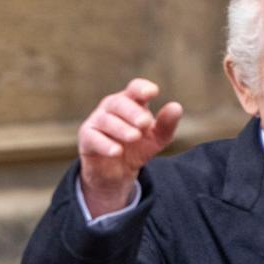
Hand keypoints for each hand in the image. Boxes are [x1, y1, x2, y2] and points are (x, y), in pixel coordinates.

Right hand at [78, 78, 182, 215]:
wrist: (116, 174)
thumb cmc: (136, 149)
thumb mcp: (156, 139)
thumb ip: (166, 125)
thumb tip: (176, 107)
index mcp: (130, 102)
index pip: (135, 89)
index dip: (142, 88)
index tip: (153, 93)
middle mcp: (111, 107)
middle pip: (119, 103)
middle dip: (133, 112)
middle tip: (145, 123)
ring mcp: (97, 121)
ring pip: (106, 120)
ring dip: (121, 128)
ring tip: (135, 137)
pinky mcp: (86, 138)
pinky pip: (93, 138)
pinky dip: (105, 144)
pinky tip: (117, 151)